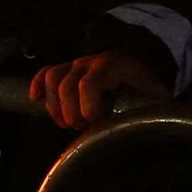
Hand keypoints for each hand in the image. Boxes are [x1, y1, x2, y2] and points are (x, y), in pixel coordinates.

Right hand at [28, 49, 169, 129]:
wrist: (141, 63)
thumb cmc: (147, 86)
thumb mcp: (156, 96)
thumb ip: (150, 109)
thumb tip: (145, 130)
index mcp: (115, 66)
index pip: (90, 83)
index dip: (87, 107)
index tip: (94, 123)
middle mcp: (92, 61)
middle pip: (67, 85)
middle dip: (70, 112)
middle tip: (80, 128)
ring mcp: (77, 63)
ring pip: (52, 76)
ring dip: (54, 104)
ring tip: (64, 123)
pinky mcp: (68, 68)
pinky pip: (46, 71)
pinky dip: (37, 85)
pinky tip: (36, 100)